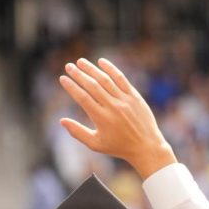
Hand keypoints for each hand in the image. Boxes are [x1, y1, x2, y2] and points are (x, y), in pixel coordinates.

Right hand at [58, 58, 176, 178]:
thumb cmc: (118, 147)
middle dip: (78, 74)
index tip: (62, 79)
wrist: (146, 147)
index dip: (71, 87)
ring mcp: (124, 100)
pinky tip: (101, 62)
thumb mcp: (96, 144)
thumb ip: (78, 132)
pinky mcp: (134, 96)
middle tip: (68, 66)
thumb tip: (62, 121)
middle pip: (92, 86)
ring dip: (91, 69)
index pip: (82, 98)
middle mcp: (112, 107)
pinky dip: (111, 69)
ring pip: (105, 80)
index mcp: (101, 118)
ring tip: (80, 62)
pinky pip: (121, 79)